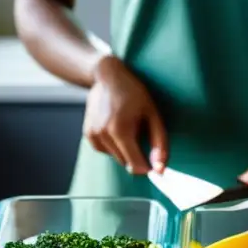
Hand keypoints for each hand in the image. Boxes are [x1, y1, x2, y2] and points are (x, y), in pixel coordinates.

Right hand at [83, 56, 167, 174]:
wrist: (108, 77)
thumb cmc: (134, 94)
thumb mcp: (153, 115)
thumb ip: (159, 144)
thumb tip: (160, 169)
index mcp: (120, 130)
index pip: (135, 165)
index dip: (147, 167)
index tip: (154, 160)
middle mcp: (103, 135)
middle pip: (126, 163)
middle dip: (137, 155)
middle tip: (141, 133)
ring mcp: (93, 135)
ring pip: (116, 158)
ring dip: (125, 149)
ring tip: (127, 126)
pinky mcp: (88, 135)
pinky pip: (106, 151)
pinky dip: (114, 145)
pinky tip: (116, 126)